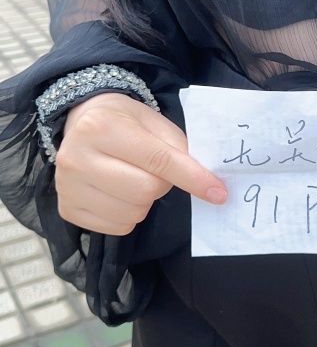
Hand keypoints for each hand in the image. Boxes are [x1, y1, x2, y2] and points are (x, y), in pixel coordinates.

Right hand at [55, 91, 227, 235]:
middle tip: (155, 170)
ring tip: (133, 178)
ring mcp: (68, 187)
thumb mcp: (152, 120)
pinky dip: (129, 215)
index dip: (193, 178)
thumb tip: (205, 179)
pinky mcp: (67, 209)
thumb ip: (178, 146)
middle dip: (163, 184)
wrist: (81, 124)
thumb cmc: (123, 121)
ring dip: (145, 201)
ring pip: (133, 213)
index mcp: (101, 128)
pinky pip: (118, 227)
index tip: (219, 193)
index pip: (158, 160)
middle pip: (146, 190)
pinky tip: (118, 194)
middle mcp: (77, 158)